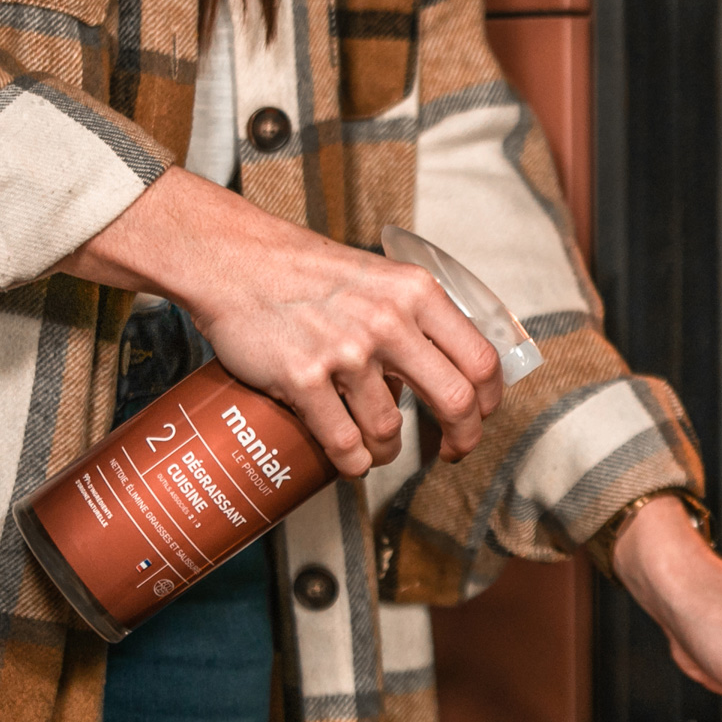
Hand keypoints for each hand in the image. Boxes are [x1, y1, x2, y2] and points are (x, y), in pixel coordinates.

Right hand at [57, 167, 501, 476]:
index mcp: (416, 294)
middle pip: (455, 401)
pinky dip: (352, 462)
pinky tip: (350, 460)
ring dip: (388, 450)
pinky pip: (343, 442)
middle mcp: (388, 321)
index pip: (481, 359)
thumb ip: (417, 314)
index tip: (480, 416)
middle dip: (460, 438)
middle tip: (451, 450)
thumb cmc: (304, 271)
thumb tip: (453, 361)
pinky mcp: (303, 378)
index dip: (488, 400)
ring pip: (390, 429)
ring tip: (379, 448)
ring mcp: (346, 352)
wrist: (233, 259)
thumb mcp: (381, 277)